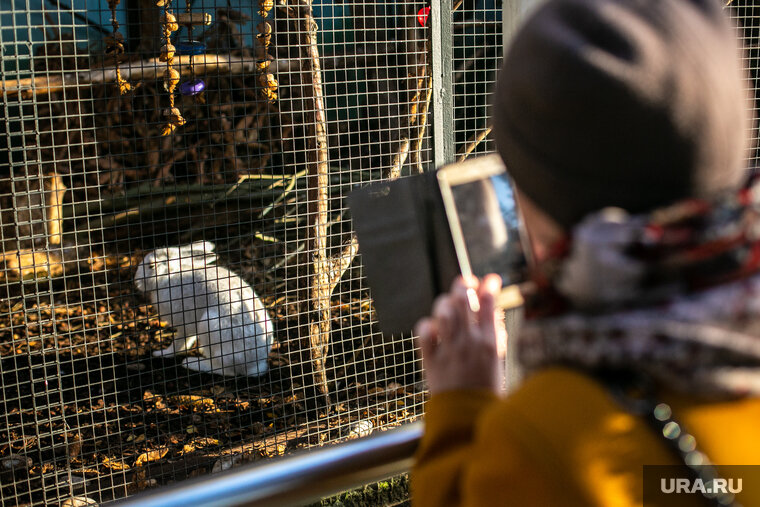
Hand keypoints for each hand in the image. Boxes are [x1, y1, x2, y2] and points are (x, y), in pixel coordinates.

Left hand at [415, 274, 505, 394]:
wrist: (467, 420)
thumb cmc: (485, 393)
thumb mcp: (498, 363)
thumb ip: (495, 337)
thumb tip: (493, 313)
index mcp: (490, 344)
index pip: (489, 303)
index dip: (489, 286)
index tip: (489, 280)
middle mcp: (469, 343)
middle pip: (463, 300)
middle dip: (463, 286)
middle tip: (464, 285)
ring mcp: (449, 350)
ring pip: (444, 311)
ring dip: (445, 303)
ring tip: (448, 304)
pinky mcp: (430, 360)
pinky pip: (424, 331)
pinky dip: (427, 325)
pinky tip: (433, 328)